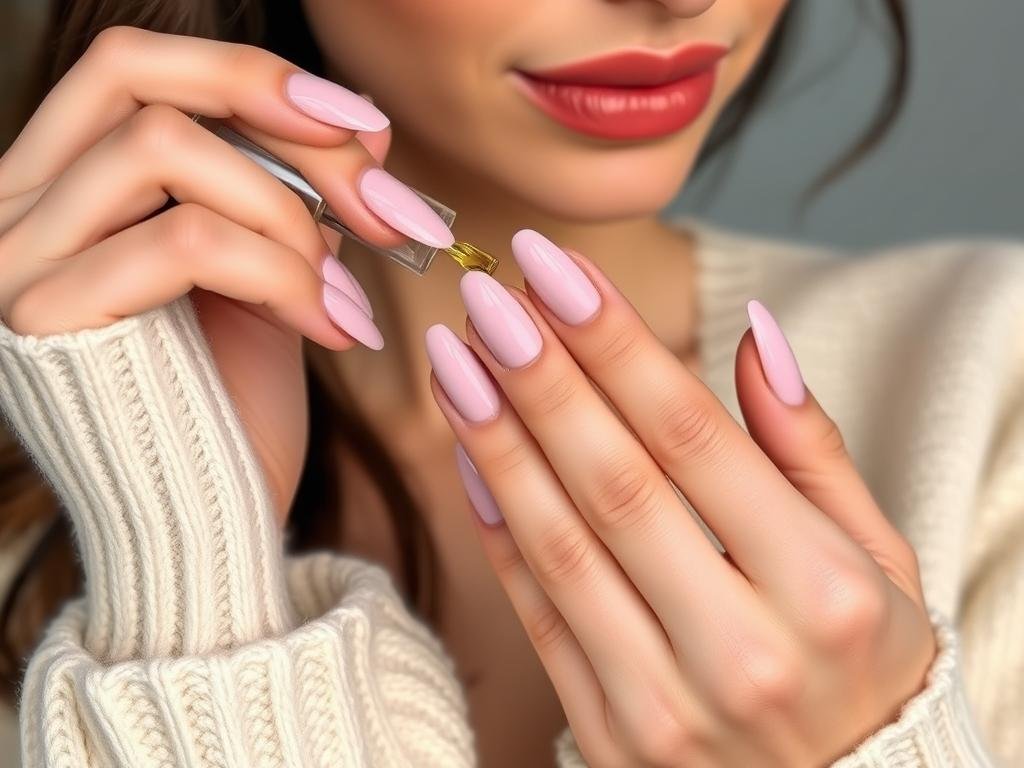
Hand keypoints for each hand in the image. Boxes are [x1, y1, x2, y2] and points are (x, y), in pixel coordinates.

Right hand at [0, 26, 410, 522]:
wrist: (205, 536)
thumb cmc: (235, 412)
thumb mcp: (265, 279)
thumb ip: (282, 199)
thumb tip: (357, 131)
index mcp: (64, 194)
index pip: (136, 72)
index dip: (255, 77)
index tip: (365, 128)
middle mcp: (13, 214)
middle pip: (129, 71)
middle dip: (274, 105)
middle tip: (377, 176)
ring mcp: (15, 266)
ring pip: (161, 149)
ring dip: (288, 211)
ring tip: (342, 289)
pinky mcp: (45, 326)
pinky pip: (183, 243)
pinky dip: (286, 274)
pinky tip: (338, 326)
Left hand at [428, 229, 936, 766]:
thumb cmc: (864, 663)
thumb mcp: (879, 556)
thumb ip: (811, 448)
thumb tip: (755, 334)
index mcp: (822, 589)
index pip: (693, 436)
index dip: (614, 343)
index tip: (554, 269)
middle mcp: (742, 650)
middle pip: (613, 481)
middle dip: (540, 377)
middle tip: (484, 297)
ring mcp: (667, 706)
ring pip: (559, 545)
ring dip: (496, 441)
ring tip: (454, 360)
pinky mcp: (614, 739)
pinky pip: (537, 616)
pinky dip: (497, 530)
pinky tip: (469, 454)